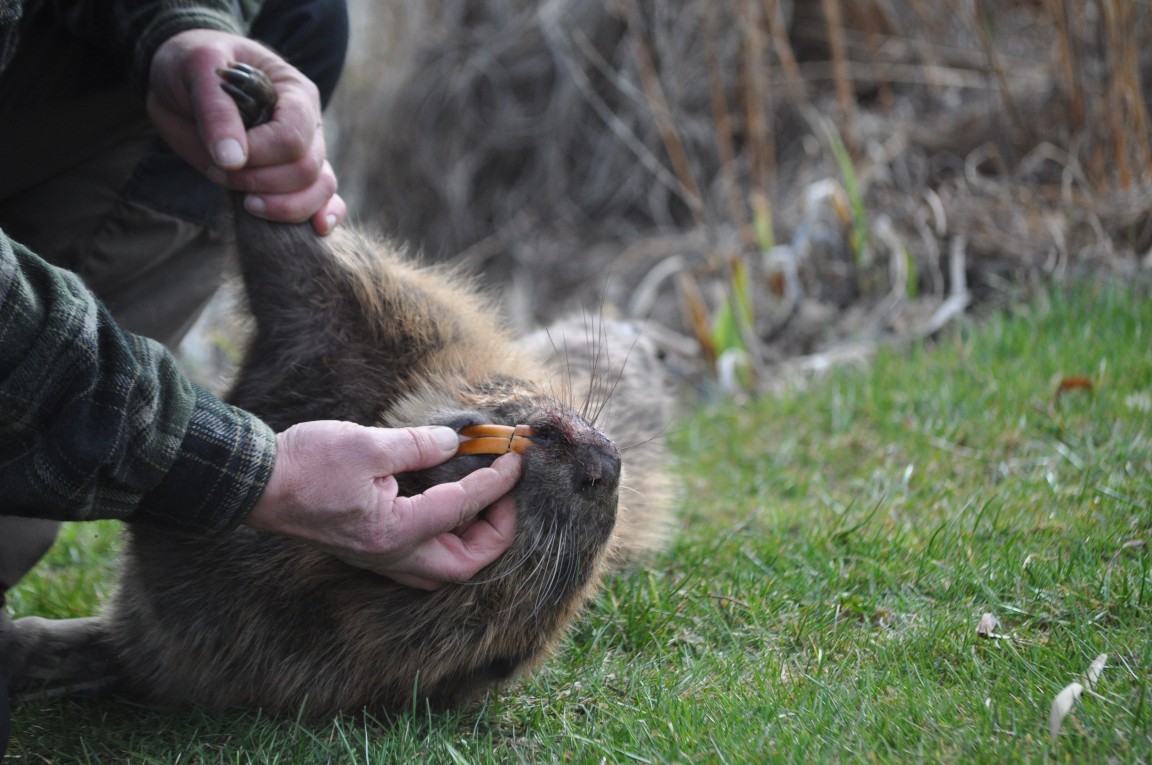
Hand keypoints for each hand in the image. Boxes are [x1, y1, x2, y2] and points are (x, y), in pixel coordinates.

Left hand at [146, 29, 345, 234]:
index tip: (223, 156)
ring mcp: (305, 152)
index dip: (260, 155)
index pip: (292, 137)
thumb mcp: (196, 69)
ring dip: (283, 207)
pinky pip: (325, 200)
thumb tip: (233, 160)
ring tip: (247, 203)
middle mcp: (308, 124)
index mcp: (294, 93)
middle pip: (307, 169)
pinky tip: (315, 228)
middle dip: (262, 182)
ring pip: (320, 190)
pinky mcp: (294, 176)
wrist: (182, 82)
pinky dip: (322, 215)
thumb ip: (216, 111)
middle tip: (220, 172)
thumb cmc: (193, 66)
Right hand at [245, 421, 520, 589]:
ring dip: (472, 539)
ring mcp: (379, 557)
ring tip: (484, 498)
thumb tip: (456, 441)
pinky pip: (423, 556)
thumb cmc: (306, 464)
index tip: (515, 456)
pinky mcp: (370, 548)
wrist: (255, 484)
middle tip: (505, 492)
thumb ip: (418, 445)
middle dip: (496, 532)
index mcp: (397, 532)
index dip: (498, 482)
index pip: (465, 509)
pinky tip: (450, 504)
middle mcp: (392, 555)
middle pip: (465, 564)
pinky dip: (447, 536)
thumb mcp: (368, 444)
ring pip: (444, 567)